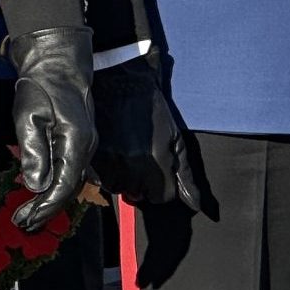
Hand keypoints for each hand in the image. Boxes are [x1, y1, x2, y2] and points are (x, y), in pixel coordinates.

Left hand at [8, 25, 96, 230]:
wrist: (57, 64)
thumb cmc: (41, 86)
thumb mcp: (29, 116)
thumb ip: (34, 151)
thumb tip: (36, 184)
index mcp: (76, 141)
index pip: (63, 185)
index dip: (45, 207)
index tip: (26, 219)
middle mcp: (86, 147)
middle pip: (69, 188)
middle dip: (47, 209)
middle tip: (22, 223)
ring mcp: (85, 145)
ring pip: (71, 182)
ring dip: (51, 201)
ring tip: (29, 216)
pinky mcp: (78, 142)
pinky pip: (71, 172)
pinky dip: (57, 187)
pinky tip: (44, 197)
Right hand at [93, 50, 204, 210]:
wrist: (120, 83)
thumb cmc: (152, 111)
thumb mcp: (175, 139)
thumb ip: (185, 176)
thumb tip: (197, 206)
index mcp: (158, 164)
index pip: (162, 197)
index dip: (162, 185)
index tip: (158, 170)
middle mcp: (133, 168)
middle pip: (139, 194)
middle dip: (142, 181)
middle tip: (140, 155)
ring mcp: (110, 164)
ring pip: (119, 188)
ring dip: (123, 177)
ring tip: (125, 151)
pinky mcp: (91, 159)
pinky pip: (101, 179)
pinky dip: (106, 170)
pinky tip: (112, 150)